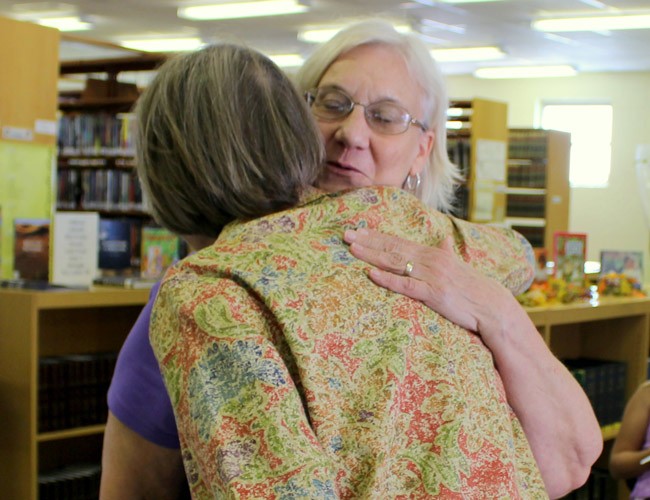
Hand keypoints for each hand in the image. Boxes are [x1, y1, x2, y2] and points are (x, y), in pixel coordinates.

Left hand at [343, 228, 514, 338]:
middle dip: (368, 241)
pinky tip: (371, 274)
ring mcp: (431, 276)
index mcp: (432, 253)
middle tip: (346, 234)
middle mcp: (429, 260)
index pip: (399, 241)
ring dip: (372, 255)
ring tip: (353, 249)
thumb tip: (444, 238)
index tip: (358, 230)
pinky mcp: (433, 293)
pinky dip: (388, 279)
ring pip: (396, 263)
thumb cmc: (471, 286)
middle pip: (392, 249)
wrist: (490, 304)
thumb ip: (446, 251)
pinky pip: (406, 285)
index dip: (377, 236)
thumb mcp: (457, 265)